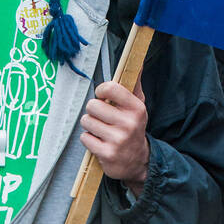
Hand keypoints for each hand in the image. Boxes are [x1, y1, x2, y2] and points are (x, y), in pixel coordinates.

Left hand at [80, 76, 148, 196]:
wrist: (138, 161)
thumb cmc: (133, 127)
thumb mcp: (137, 106)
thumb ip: (134, 84)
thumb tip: (137, 62)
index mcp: (136, 108)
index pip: (110, 88)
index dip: (100, 91)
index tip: (102, 96)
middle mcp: (128, 124)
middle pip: (92, 105)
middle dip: (93, 110)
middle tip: (102, 117)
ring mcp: (118, 140)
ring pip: (86, 121)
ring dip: (90, 125)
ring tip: (101, 129)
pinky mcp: (107, 154)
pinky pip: (85, 138)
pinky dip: (89, 139)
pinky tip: (100, 141)